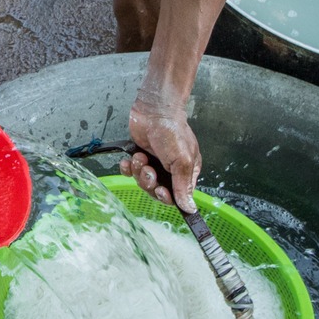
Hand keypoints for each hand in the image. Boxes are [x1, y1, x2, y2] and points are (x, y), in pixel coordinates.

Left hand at [121, 87, 199, 210]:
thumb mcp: (182, 160)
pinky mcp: (139, 157)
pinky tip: (128, 160)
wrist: (154, 110)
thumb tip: (190, 208)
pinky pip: (131, 173)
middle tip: (148, 171)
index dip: (167, 197)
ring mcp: (154, 164)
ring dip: (139, 172)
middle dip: (149, 182)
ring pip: (143, 182)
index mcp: (186, 171)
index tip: (161, 191)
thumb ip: (183, 186)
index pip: (178, 195)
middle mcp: (170, 170)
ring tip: (140, 158)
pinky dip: (128, 168)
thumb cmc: (172, 131)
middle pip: (157, 191)